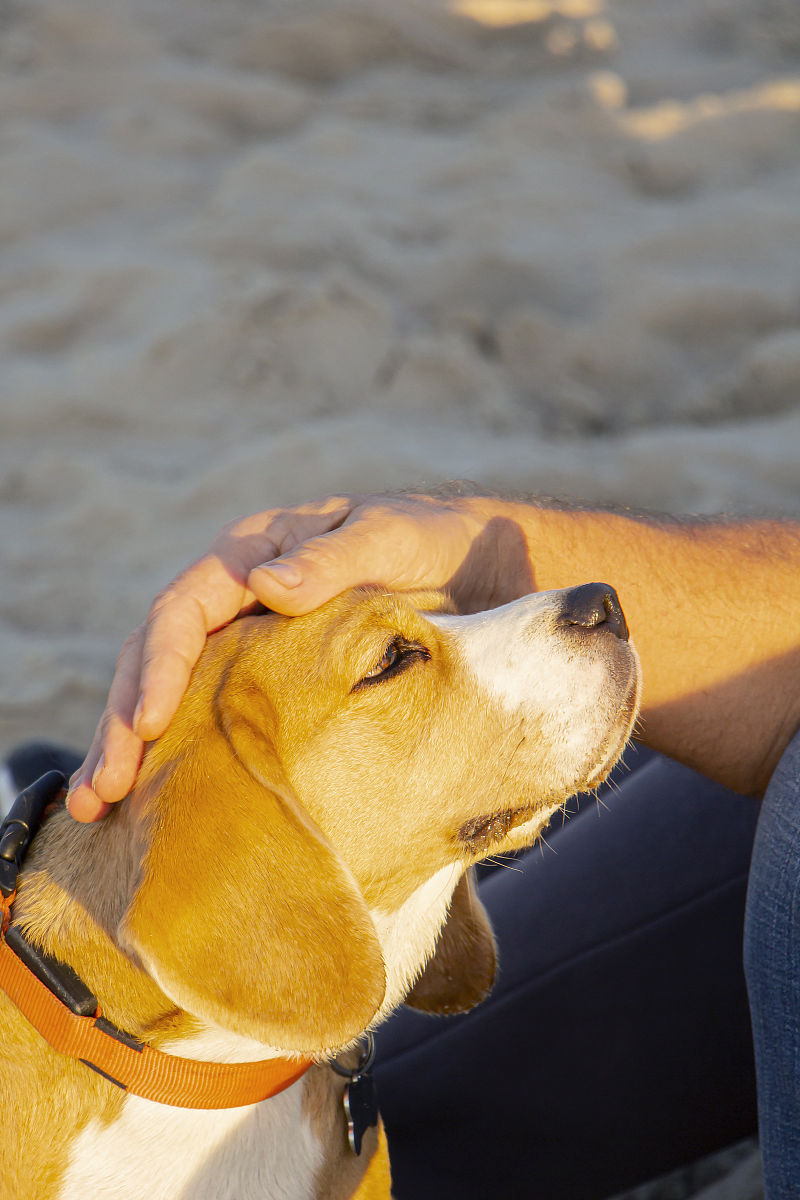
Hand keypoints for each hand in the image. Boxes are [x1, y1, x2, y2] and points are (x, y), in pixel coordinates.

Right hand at [67, 491, 505, 821]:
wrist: (474, 567)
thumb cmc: (430, 544)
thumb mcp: (389, 539)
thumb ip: (333, 558)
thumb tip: (266, 584)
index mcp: (250, 553)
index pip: (184, 610)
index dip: (160, 667)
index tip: (150, 727)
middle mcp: (233, 597)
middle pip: (156, 657)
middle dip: (124, 722)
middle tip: (103, 790)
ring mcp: (243, 640)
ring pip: (169, 691)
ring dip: (130, 746)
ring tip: (97, 806)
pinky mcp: (263, 680)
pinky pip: (207, 714)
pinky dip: (175, 755)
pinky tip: (146, 802)